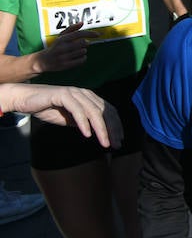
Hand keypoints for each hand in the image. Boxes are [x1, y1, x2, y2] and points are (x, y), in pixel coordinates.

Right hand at [4, 84, 122, 147]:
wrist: (25, 99)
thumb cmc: (48, 109)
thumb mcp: (70, 119)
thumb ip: (85, 123)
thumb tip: (101, 134)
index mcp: (89, 97)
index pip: (109, 111)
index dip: (116, 125)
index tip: (118, 140)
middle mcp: (85, 93)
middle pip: (105, 111)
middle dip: (112, 129)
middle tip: (115, 145)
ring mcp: (74, 92)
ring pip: (94, 111)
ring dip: (101, 129)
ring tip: (105, 143)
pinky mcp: (63, 94)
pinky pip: (77, 109)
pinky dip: (84, 122)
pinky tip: (87, 134)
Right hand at [36, 24, 96, 73]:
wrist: (42, 61)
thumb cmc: (55, 47)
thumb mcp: (60, 37)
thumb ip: (71, 29)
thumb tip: (82, 22)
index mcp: (62, 39)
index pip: (79, 34)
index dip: (90, 33)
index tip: (98, 34)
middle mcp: (62, 48)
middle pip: (83, 43)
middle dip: (86, 43)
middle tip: (83, 44)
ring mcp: (63, 57)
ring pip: (83, 51)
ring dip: (84, 50)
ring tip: (78, 50)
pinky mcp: (65, 65)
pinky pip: (81, 60)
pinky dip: (83, 58)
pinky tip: (80, 56)